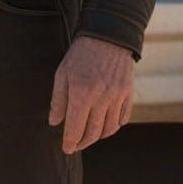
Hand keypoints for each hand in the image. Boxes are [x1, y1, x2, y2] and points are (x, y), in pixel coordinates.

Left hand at [49, 36, 133, 152]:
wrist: (107, 34)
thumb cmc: (80, 54)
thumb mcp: (62, 73)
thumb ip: (58, 100)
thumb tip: (54, 123)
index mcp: (81, 94)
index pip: (75, 128)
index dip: (70, 142)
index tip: (66, 149)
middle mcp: (101, 99)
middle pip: (93, 133)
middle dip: (83, 143)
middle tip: (76, 145)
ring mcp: (117, 97)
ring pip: (109, 129)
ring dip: (98, 137)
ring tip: (89, 136)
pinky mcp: (128, 93)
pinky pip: (123, 119)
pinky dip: (114, 126)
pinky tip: (106, 125)